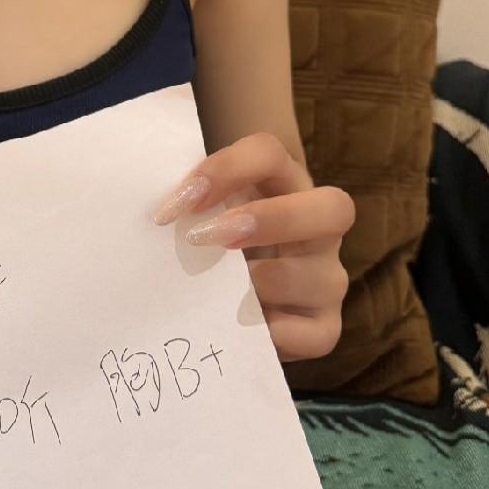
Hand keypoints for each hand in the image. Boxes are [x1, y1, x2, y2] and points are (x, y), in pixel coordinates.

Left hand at [151, 132, 352, 362]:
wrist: (224, 296)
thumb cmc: (207, 240)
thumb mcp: (200, 213)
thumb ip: (185, 203)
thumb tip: (156, 211)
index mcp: (283, 183)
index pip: (270, 154)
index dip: (227, 170)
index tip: (180, 201)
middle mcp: (317, 228)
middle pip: (333, 207)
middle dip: (271, 220)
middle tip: (210, 238)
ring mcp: (326, 277)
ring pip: (325, 279)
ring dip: (266, 284)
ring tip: (218, 294)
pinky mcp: (324, 326)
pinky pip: (318, 335)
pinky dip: (277, 335)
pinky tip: (237, 330)